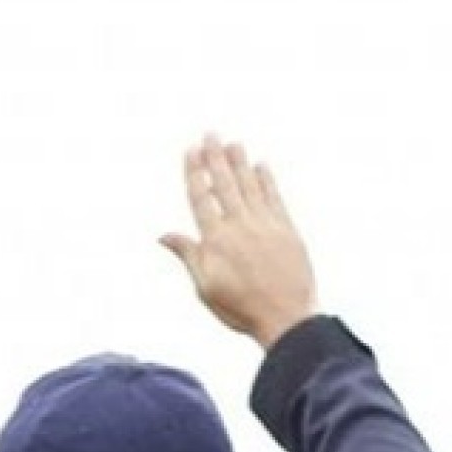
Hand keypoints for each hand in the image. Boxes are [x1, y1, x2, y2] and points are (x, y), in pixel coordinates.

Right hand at [161, 135, 317, 348]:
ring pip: (250, 185)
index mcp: (215, 240)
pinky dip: (267, 180)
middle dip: (215, 157)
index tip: (191, 151)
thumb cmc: (240, 308)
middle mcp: (239, 225)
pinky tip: (261, 166)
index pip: (201, 198)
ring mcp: (265, 224)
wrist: (286, 317)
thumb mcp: (205, 287)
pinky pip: (274, 197)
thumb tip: (164, 235)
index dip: (195, 172)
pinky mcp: (287, 229)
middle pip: (225, 184)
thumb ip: (188, 255)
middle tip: (210, 134)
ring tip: (233, 142)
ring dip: (240, 162)